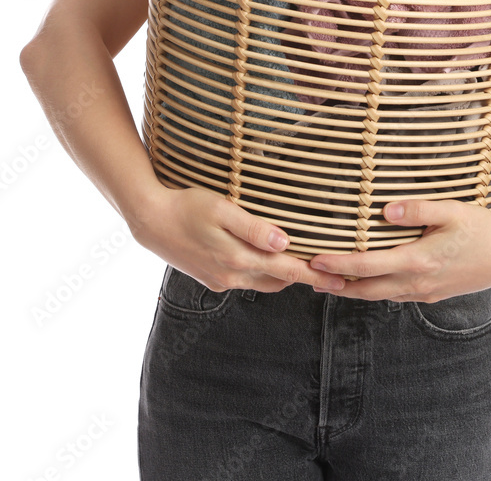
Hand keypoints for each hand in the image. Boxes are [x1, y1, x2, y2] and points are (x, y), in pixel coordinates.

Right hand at [129, 184, 347, 293]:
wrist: (150, 221)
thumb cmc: (187, 206)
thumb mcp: (221, 209)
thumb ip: (253, 227)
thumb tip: (284, 241)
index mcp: (238, 259)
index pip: (287, 271)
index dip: (315, 275)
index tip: (340, 280)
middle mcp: (232, 276)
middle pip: (279, 281)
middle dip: (306, 280)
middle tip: (335, 279)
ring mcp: (221, 280)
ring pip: (263, 282)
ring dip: (285, 278)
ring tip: (308, 271)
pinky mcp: (211, 278)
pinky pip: (246, 280)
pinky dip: (263, 274)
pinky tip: (269, 262)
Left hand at [308, 199, 490, 301]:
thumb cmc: (483, 227)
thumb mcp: (452, 210)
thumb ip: (417, 209)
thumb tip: (385, 209)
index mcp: (418, 261)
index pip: (367, 266)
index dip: (337, 264)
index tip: (313, 260)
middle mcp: (417, 283)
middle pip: (365, 289)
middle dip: (335, 284)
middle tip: (307, 277)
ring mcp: (424, 292)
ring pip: (379, 295)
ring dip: (352, 289)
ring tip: (327, 281)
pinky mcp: (432, 294)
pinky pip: (394, 295)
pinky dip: (374, 289)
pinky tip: (366, 280)